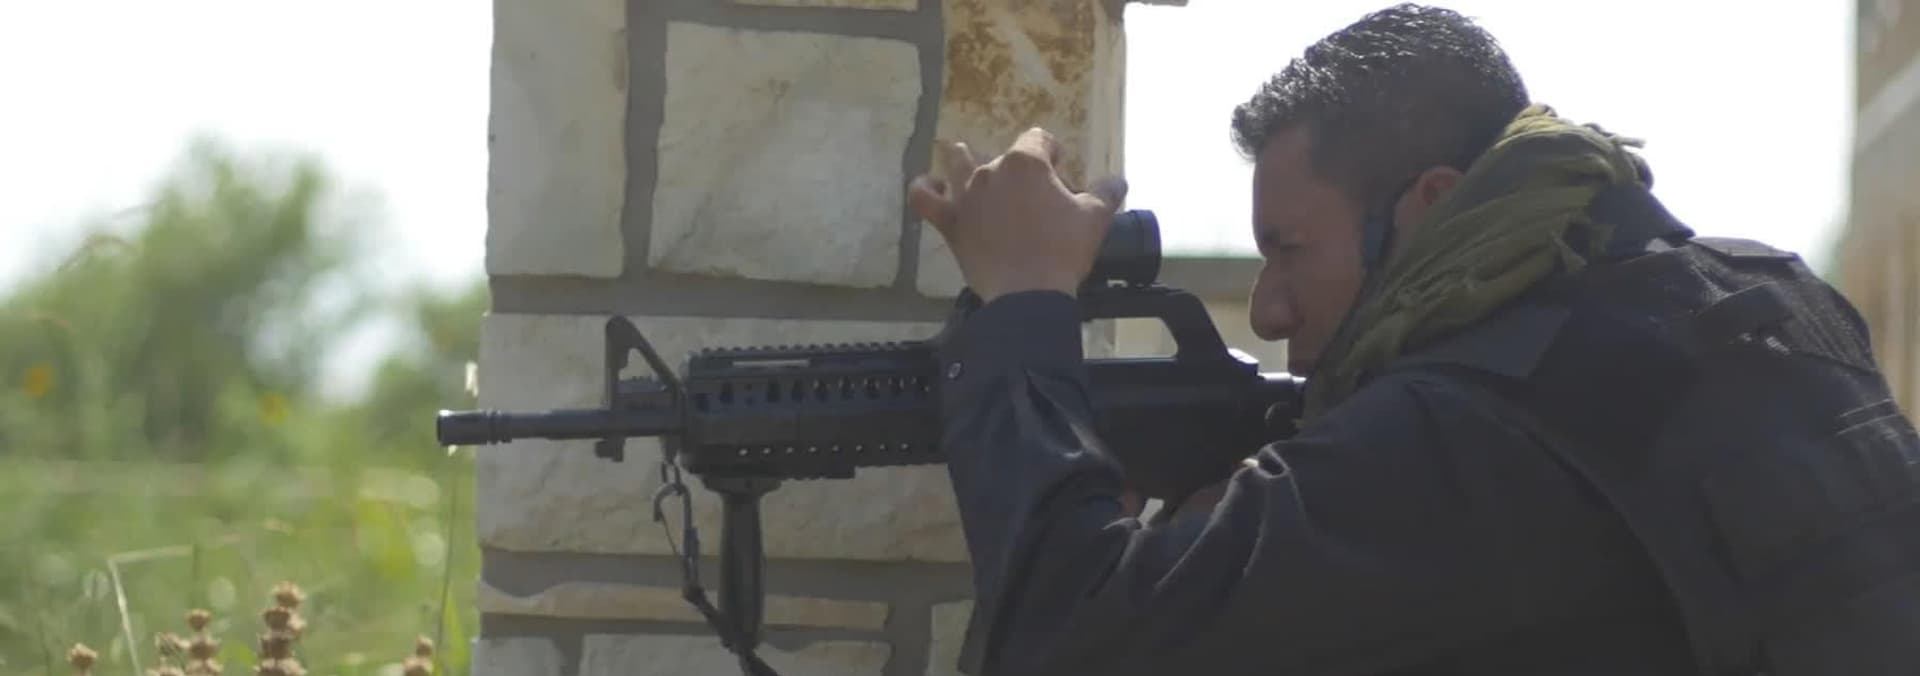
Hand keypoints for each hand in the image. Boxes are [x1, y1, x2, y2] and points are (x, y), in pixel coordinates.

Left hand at [908, 128, 1127, 301]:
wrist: (1028, 294)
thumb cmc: (1063, 250)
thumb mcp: (1096, 218)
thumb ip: (1108, 191)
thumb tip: (1118, 180)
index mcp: (1025, 162)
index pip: (1040, 139)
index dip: (1053, 155)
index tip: (1061, 178)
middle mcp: (990, 170)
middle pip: (1005, 157)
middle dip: (1020, 171)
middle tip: (1035, 201)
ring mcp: (965, 195)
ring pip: (958, 164)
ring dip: (965, 161)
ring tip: (970, 164)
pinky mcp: (949, 222)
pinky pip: (924, 197)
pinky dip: (925, 188)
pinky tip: (931, 186)